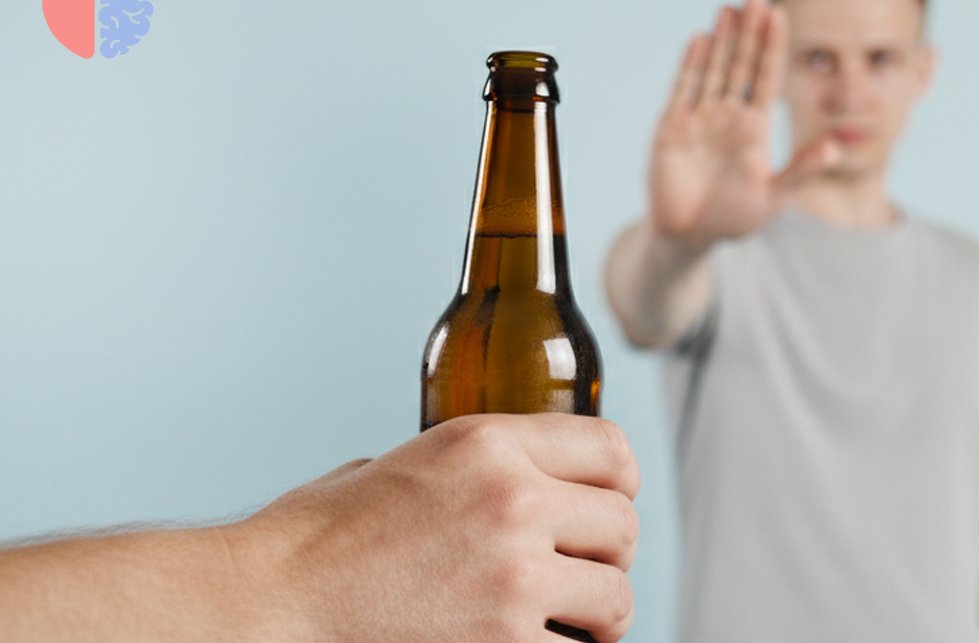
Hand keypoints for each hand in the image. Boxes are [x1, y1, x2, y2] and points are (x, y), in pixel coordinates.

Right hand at [230, 413, 639, 641]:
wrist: (273, 603)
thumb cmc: (320, 538)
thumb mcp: (398, 461)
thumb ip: (468, 465)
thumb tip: (502, 478)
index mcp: (489, 442)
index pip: (612, 450)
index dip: (620, 483)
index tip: (608, 504)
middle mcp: (513, 499)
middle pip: (623, 525)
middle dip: (607, 553)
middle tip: (579, 571)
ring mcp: (515, 575)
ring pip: (617, 596)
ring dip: (597, 612)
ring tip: (565, 617)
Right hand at [649, 0, 839, 244]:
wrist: (688, 236)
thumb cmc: (733, 220)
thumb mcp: (774, 196)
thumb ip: (801, 170)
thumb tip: (836, 149)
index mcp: (754, 128)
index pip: (766, 76)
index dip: (772, 46)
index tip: (779, 14)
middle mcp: (728, 117)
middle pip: (740, 64)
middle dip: (747, 31)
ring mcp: (699, 119)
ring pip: (713, 70)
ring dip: (720, 39)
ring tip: (729, 7)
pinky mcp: (672, 128)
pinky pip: (683, 89)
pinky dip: (691, 65)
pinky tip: (700, 39)